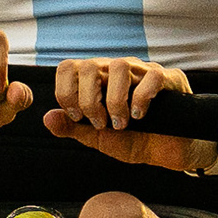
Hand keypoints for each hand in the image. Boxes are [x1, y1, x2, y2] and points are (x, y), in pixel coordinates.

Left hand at [42, 56, 208, 171]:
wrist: (170, 152)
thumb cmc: (136, 140)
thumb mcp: (98, 138)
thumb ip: (74, 128)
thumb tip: (47, 117)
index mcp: (98, 80)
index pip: (69, 67)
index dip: (66, 92)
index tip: (78, 117)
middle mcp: (119, 71)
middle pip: (89, 65)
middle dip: (89, 100)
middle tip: (100, 124)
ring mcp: (144, 72)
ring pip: (119, 66)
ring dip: (115, 100)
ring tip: (122, 123)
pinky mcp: (170, 79)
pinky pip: (152, 76)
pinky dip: (141, 99)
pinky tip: (141, 116)